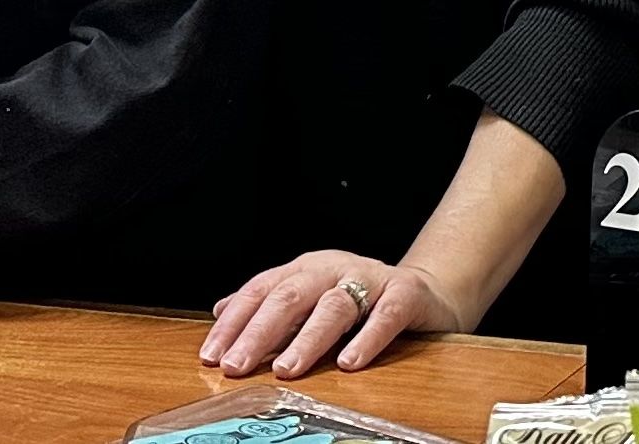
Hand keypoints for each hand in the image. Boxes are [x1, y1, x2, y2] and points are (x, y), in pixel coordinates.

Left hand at [199, 252, 455, 376]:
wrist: (427, 291)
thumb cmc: (361, 300)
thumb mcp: (310, 299)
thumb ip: (269, 307)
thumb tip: (220, 311)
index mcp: (306, 269)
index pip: (260, 291)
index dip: (234, 323)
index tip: (212, 355)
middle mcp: (333, 268)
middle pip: (290, 295)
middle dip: (259, 332)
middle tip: (238, 365)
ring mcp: (371, 278)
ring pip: (333, 306)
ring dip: (306, 339)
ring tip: (286, 369)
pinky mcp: (407, 293)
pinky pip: (386, 315)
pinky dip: (367, 337)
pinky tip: (350, 362)